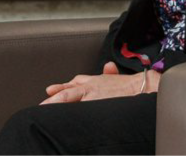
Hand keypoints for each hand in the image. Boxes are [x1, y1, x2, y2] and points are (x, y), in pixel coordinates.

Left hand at [40, 61, 157, 104]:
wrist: (143, 87)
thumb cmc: (132, 85)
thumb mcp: (117, 77)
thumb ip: (110, 73)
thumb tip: (108, 67)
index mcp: (94, 80)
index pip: (73, 84)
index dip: (61, 88)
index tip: (50, 91)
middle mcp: (91, 87)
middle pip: (67, 92)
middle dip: (54, 99)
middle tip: (42, 105)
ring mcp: (93, 96)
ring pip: (70, 99)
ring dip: (57, 104)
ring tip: (45, 110)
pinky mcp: (97, 104)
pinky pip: (81, 111)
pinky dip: (73, 114)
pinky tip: (63, 119)